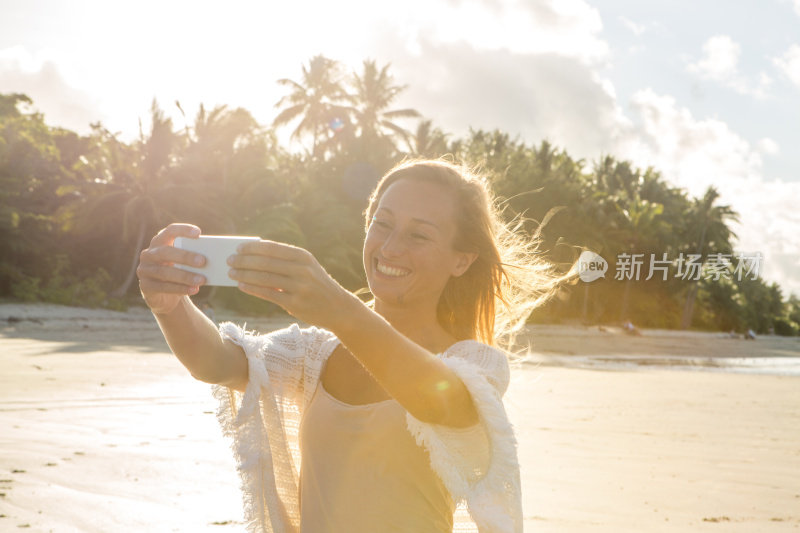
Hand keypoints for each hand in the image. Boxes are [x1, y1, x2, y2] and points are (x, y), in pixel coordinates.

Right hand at [137, 223, 207, 314]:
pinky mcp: (145, 286)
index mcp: (160, 242)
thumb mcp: (185, 264)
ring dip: (185, 276)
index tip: (198, 233)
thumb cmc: (180, 274)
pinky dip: (180, 288)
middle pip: (165, 252)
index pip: (169, 231)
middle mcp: (149, 254)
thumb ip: (194, 257)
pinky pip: (163, 287)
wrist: (167, 298)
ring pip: (164, 272)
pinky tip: (194, 289)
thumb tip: (213, 257)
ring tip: (202, 280)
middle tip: (203, 261)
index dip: (182, 230)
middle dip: (185, 256)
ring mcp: (144, 270)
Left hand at [227, 241, 355, 328]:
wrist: (337, 307)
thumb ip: (284, 261)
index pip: (272, 248)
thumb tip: (253, 256)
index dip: (252, 248)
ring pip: (265, 278)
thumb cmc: (315, 285)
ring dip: (245, 274)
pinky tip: (241, 285)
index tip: (238, 248)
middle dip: (244, 261)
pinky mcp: (295, 303)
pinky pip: (268, 294)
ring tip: (232, 273)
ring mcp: (299, 287)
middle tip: (229, 261)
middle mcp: (302, 270)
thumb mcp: (306, 267)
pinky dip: (252, 288)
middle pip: (266, 262)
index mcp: (303, 257)